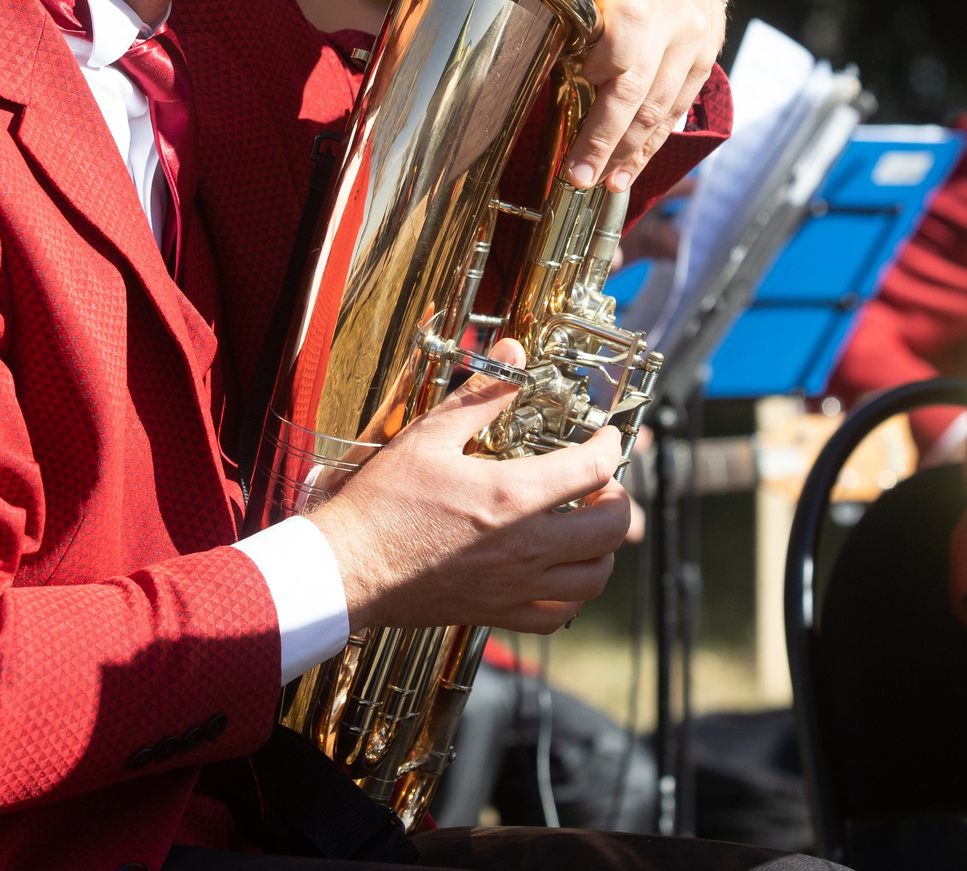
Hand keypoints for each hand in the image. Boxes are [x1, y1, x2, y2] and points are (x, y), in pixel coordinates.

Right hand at [305, 340, 637, 634]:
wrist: (347, 568)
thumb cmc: (382, 502)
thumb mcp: (430, 435)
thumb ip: (481, 395)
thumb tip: (515, 352)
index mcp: (512, 496)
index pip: (594, 469)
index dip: (611, 446)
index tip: (607, 437)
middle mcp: (525, 546)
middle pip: (611, 528)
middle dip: (619, 499)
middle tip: (603, 484)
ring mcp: (514, 585)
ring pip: (595, 577)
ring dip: (602, 548)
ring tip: (586, 526)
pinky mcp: (497, 612)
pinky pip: (559, 614)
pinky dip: (573, 594)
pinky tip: (561, 573)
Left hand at [566, 0, 726, 192]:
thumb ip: (571, 6)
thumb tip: (524, 48)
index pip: (622, 41)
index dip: (598, 69)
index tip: (577, 80)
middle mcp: (673, 21)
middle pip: (636, 89)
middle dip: (604, 138)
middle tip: (577, 174)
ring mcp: (693, 49)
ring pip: (657, 111)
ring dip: (624, 153)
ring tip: (595, 180)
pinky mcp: (703, 70)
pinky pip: (673, 117)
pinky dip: (647, 149)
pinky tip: (624, 173)